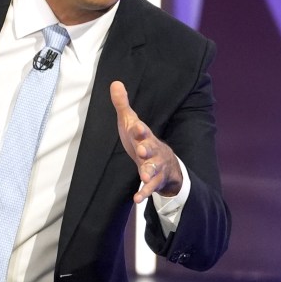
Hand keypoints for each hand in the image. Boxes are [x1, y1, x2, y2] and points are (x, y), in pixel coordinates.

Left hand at [110, 81, 182, 202]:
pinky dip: (144, 193)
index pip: (142, 130)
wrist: (166, 164)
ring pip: (154, 169)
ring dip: (149, 172)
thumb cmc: (143, 140)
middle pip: (150, 149)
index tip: (135, 126)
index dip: (139, 128)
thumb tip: (114, 83)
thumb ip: (123, 105)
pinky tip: (137, 198)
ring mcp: (156, 166)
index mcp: (144, 136)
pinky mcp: (156, 180)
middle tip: (142, 151)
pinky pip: (151, 188)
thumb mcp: (131, 123)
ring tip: (144, 177)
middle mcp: (152, 150)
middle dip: (147, 149)